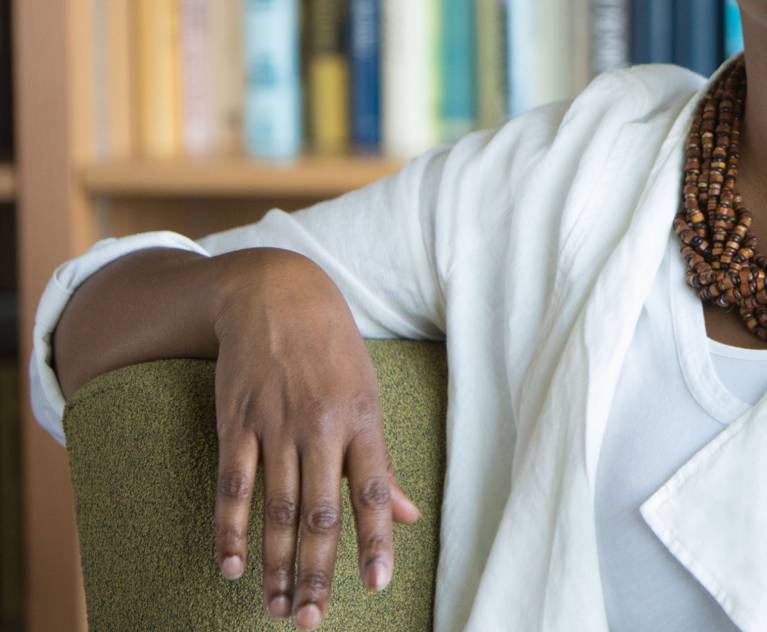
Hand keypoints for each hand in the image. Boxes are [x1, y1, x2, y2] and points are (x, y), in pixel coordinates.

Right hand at [207, 248, 422, 628]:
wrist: (276, 294)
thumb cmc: (333, 351)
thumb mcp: (369, 395)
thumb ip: (381, 462)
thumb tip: (409, 517)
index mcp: (363, 421)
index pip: (372, 493)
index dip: (375, 541)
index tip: (377, 584)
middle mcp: (321, 427)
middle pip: (319, 513)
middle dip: (317, 571)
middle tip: (312, 620)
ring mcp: (275, 425)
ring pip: (275, 509)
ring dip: (275, 565)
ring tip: (277, 608)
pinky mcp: (236, 422)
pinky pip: (232, 485)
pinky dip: (230, 528)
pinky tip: (230, 566)